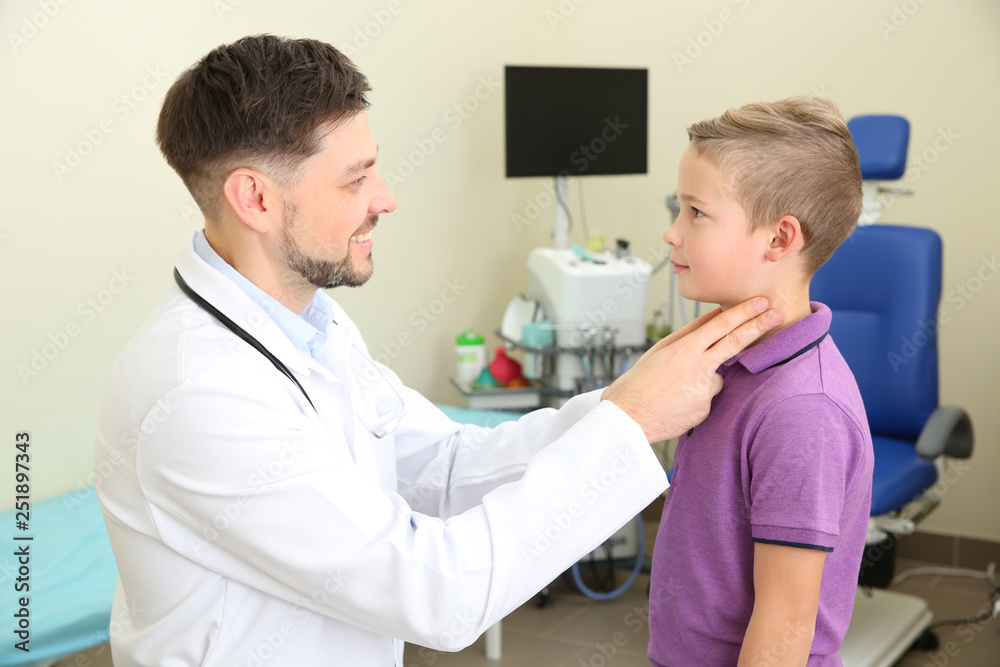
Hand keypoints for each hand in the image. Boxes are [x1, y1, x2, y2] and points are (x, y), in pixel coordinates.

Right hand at [601, 297, 782, 441]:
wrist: (628, 416)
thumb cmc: (640, 382)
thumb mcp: (660, 351)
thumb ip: (689, 334)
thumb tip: (712, 319)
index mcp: (685, 348)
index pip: (720, 324)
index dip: (744, 311)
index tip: (761, 302)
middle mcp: (699, 366)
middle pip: (736, 341)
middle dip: (759, 325)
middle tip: (778, 313)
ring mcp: (705, 389)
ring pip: (717, 375)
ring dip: (704, 378)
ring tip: (675, 390)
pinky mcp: (706, 408)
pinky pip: (708, 397)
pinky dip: (697, 397)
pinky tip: (677, 403)